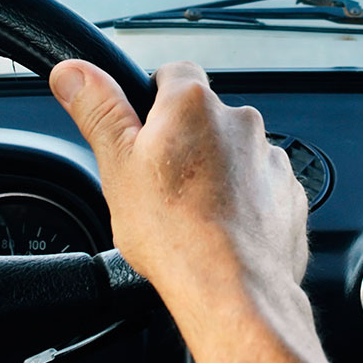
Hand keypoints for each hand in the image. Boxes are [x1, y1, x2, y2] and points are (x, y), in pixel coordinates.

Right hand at [49, 59, 308, 303]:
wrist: (234, 290)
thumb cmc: (176, 233)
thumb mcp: (116, 165)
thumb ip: (97, 110)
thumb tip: (73, 73)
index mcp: (192, 104)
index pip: (172, 73)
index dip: (152, 99)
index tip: (141, 129)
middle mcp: (239, 122)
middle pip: (203, 117)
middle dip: (183, 142)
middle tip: (158, 183)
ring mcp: (270, 158)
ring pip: (232, 154)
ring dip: (215, 172)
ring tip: (191, 214)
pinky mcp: (289, 193)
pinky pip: (259, 187)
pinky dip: (243, 201)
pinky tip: (221, 230)